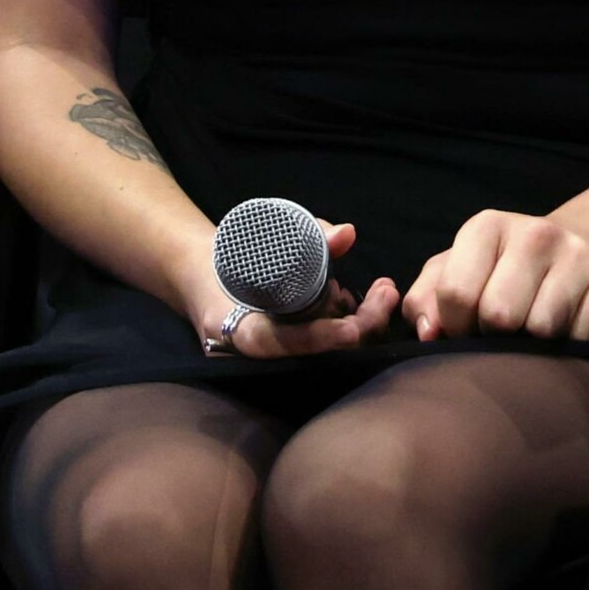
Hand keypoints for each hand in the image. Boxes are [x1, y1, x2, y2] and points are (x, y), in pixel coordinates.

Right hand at [185, 218, 399, 359]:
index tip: (353, 327)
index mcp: (237, 330)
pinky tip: (361, 300)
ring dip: (359, 322)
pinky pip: (321, 343)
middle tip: (387, 292)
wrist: (201, 275)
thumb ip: (308, 234)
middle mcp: (254, 353)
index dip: (320, 339)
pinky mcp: (286, 349)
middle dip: (359, 326)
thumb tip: (347, 234)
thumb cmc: (228, 254)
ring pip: (324, 350)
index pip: (282, 342)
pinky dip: (344, 322)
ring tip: (382, 291)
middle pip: (315, 353)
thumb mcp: (260, 237)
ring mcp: (272, 355)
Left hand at [400, 209, 588, 343]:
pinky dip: (569, 348)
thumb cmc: (506, 266)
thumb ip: (427, 298)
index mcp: (486, 226)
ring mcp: (577, 254)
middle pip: (499, 316)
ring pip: (542, 331)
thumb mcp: (459, 268)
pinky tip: (565, 329)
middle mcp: (533, 232)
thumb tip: (428, 333)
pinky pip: (580, 340)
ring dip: (534, 345)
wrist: (585, 243)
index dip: (455, 325)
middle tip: (503, 331)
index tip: (466, 326)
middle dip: (495, 336)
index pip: (455, 294)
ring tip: (533, 328)